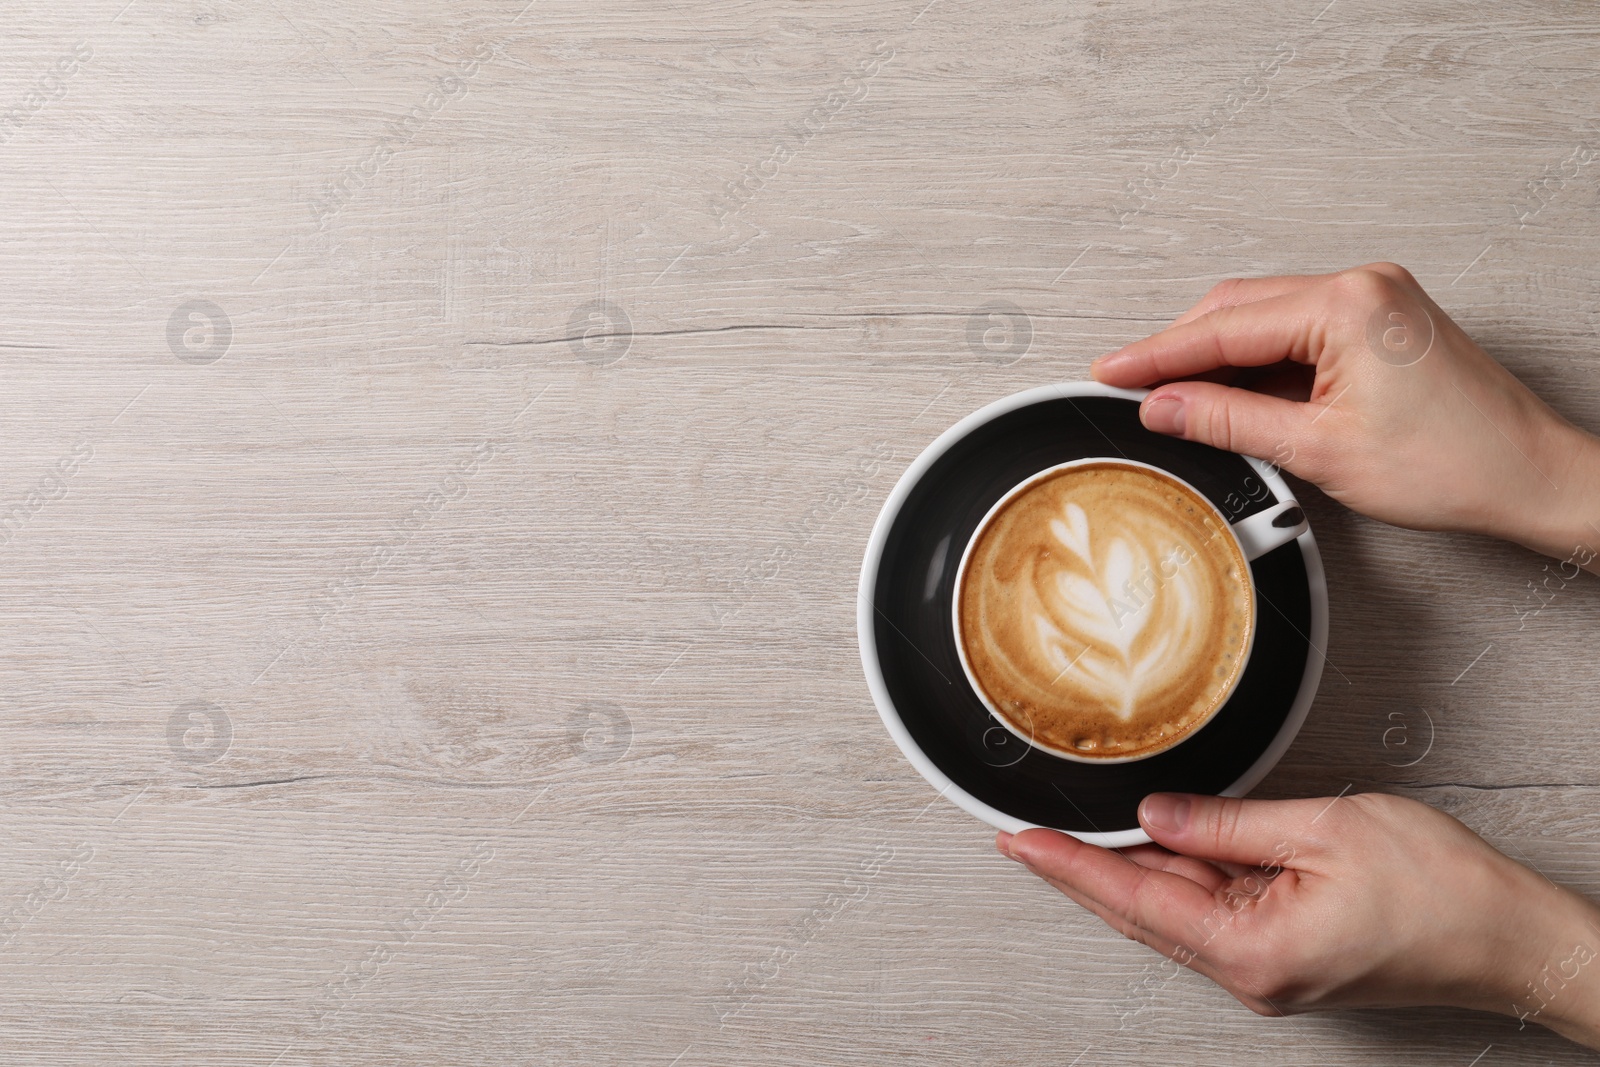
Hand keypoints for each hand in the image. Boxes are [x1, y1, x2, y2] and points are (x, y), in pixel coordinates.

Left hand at [997, 792, 1599, 1045]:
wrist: (1510, 937)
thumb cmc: (1443, 892)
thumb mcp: (1324, 829)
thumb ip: (1227, 823)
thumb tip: (1156, 815)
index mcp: (1253, 949)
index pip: (1135, 902)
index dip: (1071, 868)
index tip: (1022, 843)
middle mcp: (1252, 973)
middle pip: (1144, 912)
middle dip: (1083, 869)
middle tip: (1025, 834)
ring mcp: (1267, 969)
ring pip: (1177, 910)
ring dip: (1130, 871)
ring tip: (1076, 832)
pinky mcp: (1286, 954)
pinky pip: (1214, 910)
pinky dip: (1180, 876)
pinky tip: (1156, 845)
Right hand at [1089, 263, 1599, 570]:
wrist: (1528, 476)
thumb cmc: (1454, 462)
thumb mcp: (1317, 449)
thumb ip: (1228, 420)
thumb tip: (1166, 405)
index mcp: (1345, 304)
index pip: (1221, 327)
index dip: (1155, 355)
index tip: (1109, 372)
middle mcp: (1361, 286)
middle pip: (1236, 309)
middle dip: (1179, 351)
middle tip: (1130, 388)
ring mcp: (1373, 299)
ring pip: (1263, 319)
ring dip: (1218, 359)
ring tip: (1177, 402)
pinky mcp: (1380, 322)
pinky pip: (1297, 332)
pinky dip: (1258, 364)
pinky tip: (1232, 396)